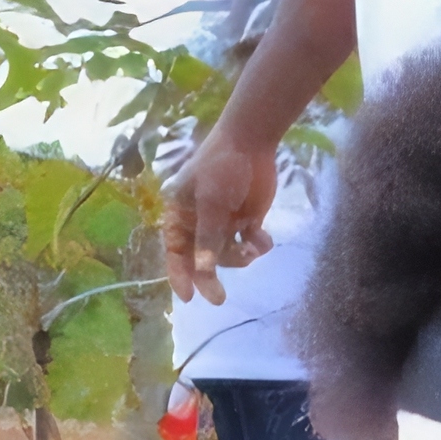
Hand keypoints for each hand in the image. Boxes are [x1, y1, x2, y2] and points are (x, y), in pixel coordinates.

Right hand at [164, 125, 283, 304]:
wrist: (253, 141)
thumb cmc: (222, 168)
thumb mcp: (212, 204)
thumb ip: (208, 238)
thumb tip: (203, 270)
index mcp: (182, 216)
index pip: (176, 252)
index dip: (179, 275)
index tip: (188, 297)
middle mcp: (201, 223)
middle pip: (202, 260)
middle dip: (211, 276)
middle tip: (220, 298)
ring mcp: (225, 224)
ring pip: (228, 256)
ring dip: (240, 258)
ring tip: (252, 248)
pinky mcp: (247, 221)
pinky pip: (249, 245)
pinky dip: (258, 246)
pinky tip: (264, 238)